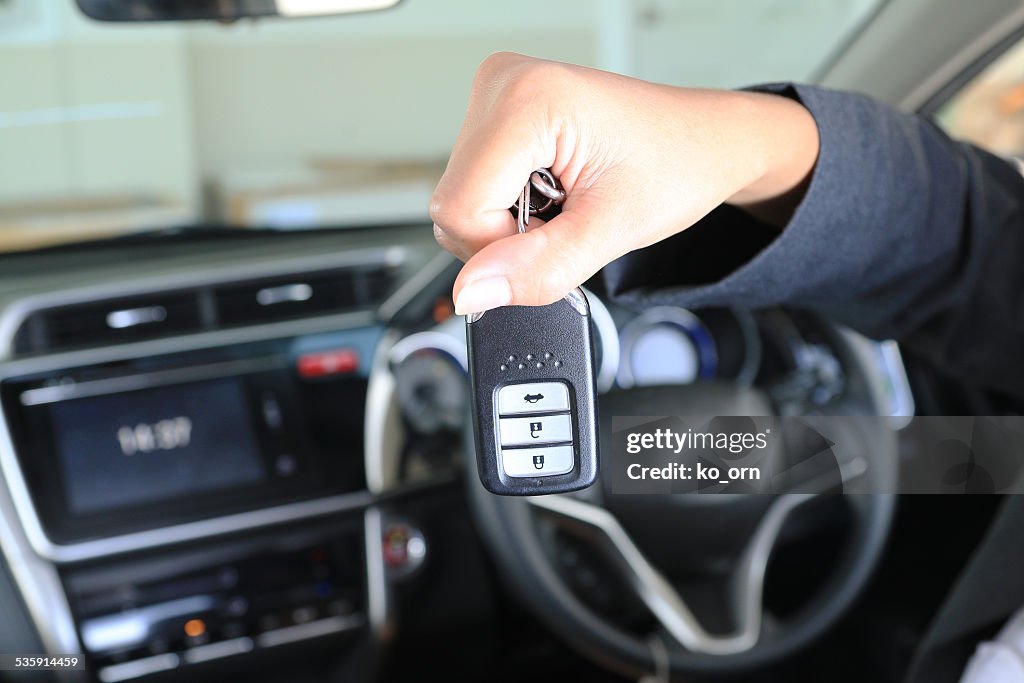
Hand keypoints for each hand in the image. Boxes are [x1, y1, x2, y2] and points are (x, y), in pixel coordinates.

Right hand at [430, 53, 819, 314]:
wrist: (707, 142)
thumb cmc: (678, 166)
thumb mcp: (613, 230)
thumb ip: (539, 267)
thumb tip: (470, 293)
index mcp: (529, 99)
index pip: (460, 209)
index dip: (504, 249)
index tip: (560, 236)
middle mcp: (502, 83)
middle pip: (454, 205)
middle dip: (508, 238)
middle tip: (569, 218)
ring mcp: (496, 91)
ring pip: (461, 199)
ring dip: (511, 224)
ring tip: (566, 201)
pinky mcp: (497, 110)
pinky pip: (474, 184)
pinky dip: (511, 206)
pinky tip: (552, 191)